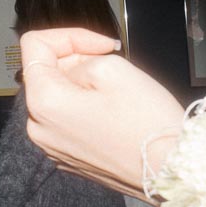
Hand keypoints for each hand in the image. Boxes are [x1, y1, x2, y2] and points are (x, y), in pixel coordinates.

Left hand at [19, 28, 184, 197]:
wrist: (170, 171)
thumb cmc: (146, 122)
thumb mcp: (113, 67)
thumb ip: (81, 58)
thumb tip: (73, 69)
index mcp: (42, 103)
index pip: (34, 46)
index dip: (70, 35)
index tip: (101, 44)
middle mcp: (37, 128)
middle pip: (46, 73)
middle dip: (77, 61)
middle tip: (113, 67)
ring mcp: (51, 147)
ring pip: (58, 97)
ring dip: (82, 85)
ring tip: (116, 93)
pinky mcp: (68, 158)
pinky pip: (67, 120)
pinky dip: (85, 108)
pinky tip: (113, 114)